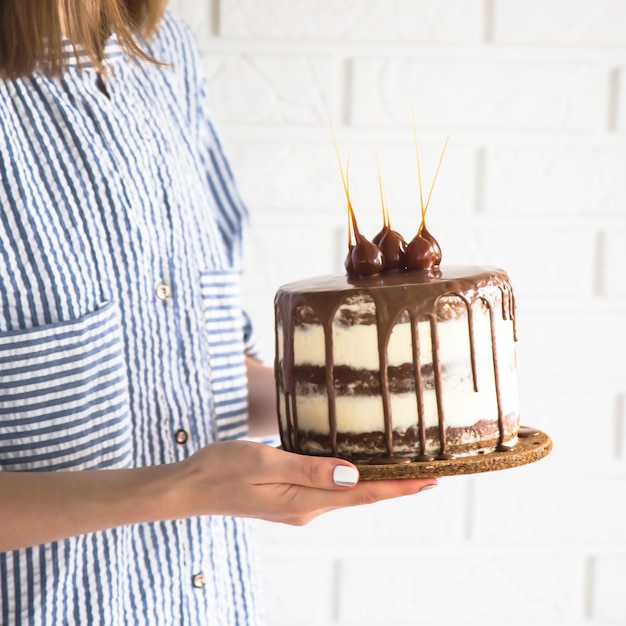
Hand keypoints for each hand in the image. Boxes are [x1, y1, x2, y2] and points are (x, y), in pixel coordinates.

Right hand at [173, 440, 437, 525]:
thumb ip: (309, 469)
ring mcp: (299, 506)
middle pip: (361, 495)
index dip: (398, 488)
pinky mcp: (290, 498)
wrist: (191, 486)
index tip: (430, 480)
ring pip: (347, 493)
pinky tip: (360, 468)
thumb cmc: (222, 468)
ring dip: (377, 483)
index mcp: (304, 501)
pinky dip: (353, 480)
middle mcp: (307, 508)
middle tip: (430, 471)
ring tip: (404, 468)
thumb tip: (353, 474)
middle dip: (396, 486)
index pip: (362, 494)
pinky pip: (330, 489)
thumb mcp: (265, 462)